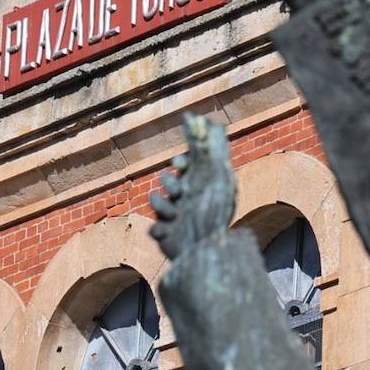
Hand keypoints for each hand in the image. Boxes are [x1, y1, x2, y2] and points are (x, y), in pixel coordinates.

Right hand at [150, 113, 237, 258]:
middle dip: (170, 183)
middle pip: (169, 181)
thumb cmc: (213, 212)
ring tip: (175, 215)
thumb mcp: (215, 175)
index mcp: (205, 186)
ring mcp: (179, 218)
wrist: (206, 251)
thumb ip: (209, 147)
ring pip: (156, 202)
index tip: (182, 163)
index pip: (188, 166)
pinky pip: (153, 228)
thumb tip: (201, 118)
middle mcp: (192, 200)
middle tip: (180, 192)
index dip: (181, 161)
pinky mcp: (169, 237)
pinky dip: (159, 229)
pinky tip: (169, 231)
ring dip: (163, 206)